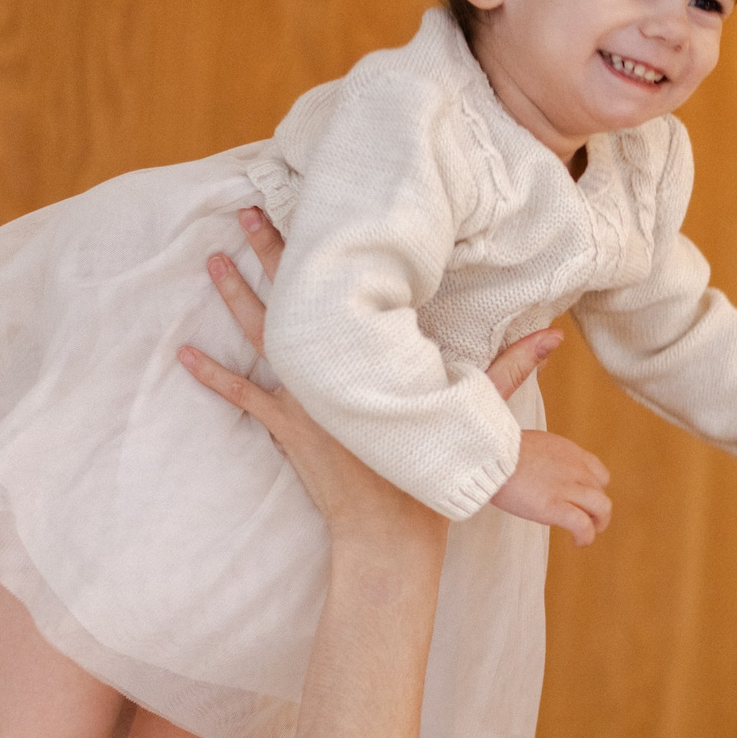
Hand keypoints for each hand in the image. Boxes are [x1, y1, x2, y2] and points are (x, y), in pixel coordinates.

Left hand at [180, 209, 581, 541]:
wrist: (389, 535)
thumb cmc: (433, 474)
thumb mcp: (475, 411)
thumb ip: (512, 368)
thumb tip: (553, 335)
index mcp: (379, 352)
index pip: (351, 283)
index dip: (328, 242)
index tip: (314, 202)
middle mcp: (337, 365)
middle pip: (296, 293)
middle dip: (269, 246)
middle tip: (245, 207)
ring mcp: (305, 395)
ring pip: (261, 331)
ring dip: (234, 292)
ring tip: (213, 256)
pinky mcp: (284, 427)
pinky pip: (240, 394)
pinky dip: (210, 374)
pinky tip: (182, 354)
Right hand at [489, 432, 611, 548]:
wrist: (489, 455)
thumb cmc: (498, 452)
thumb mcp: (532, 446)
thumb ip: (544, 460)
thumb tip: (538, 476)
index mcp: (569, 452)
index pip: (598, 473)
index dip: (594, 490)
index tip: (581, 501)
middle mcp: (575, 468)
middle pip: (601, 493)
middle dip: (596, 511)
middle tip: (584, 522)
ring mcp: (567, 488)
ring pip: (602, 508)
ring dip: (598, 525)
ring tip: (585, 536)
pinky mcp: (555, 507)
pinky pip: (583, 526)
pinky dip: (586, 537)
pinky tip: (577, 543)